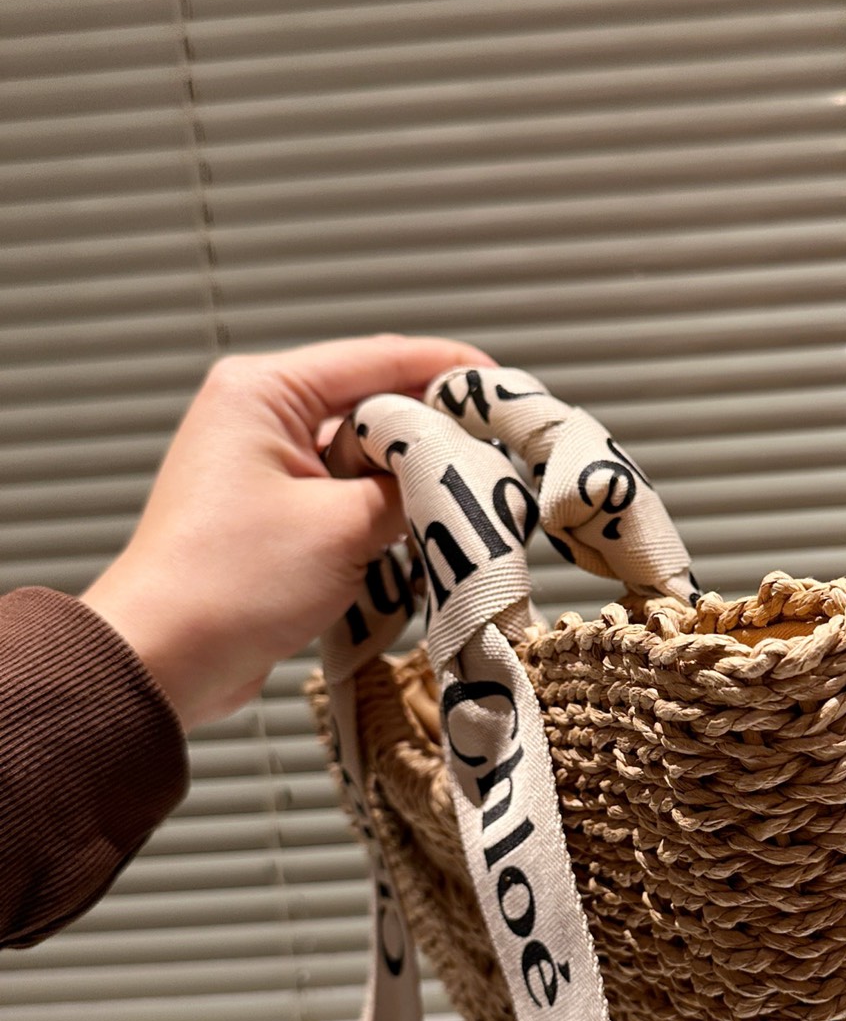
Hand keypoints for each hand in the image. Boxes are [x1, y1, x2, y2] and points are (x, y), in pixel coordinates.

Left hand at [82, 334, 492, 728]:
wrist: (163, 662)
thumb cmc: (232, 584)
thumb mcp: (345, 526)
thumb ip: (414, 487)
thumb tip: (464, 470)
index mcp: (263, 392)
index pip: (378, 358)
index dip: (449, 371)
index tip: (506, 391)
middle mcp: (258, 417)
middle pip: (374, 406)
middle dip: (435, 436)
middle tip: (498, 459)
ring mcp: (263, 467)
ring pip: (365, 458)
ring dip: (410, 484)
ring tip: (466, 505)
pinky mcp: (271, 515)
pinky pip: (344, 498)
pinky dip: (382, 516)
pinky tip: (421, 539)